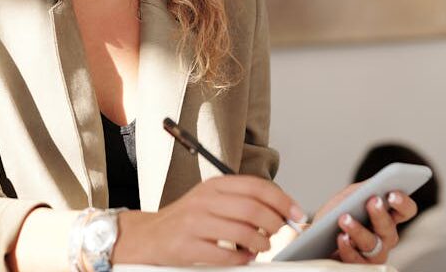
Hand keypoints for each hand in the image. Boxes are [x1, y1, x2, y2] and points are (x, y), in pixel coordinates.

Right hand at [112, 175, 305, 266]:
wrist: (149, 236)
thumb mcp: (211, 200)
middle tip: (281, 233)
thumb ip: (241, 201)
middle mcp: (203, 199)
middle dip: (275, 223)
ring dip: (261, 244)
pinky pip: (224, 255)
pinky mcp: (186, 245)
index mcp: (213, 185)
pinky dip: (240, 260)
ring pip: (241, 231)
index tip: (297, 214)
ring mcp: (194, 222)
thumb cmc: (187, 220)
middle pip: (252, 208)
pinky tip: (243, 259)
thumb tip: (281, 211)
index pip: (255, 186)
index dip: (282, 200)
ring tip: (262, 248)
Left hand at [313, 183, 417, 263]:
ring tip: (344, 219)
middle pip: (388, 228)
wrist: (318, 240)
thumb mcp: (348, 198)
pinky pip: (356, 260)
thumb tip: (371, 186)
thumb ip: (361, 191)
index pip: (405, 211)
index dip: (403, 203)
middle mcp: (385, 237)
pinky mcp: (360, 266)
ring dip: (358, 230)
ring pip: (372, 244)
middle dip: (380, 214)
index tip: (392, 194)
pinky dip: (347, 247)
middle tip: (372, 202)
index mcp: (387, 217)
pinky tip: (340, 237)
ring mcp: (375, 254)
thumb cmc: (336, 217)